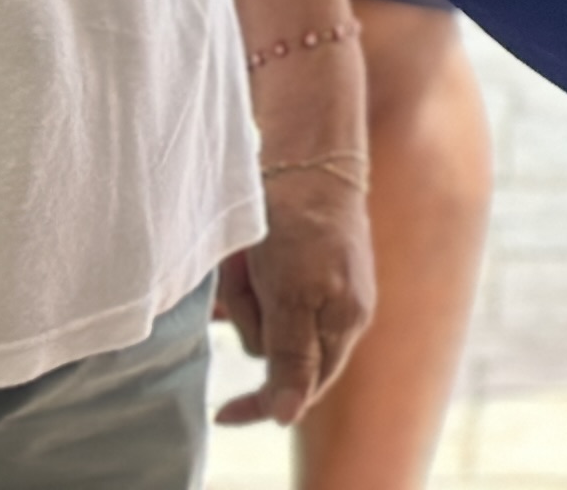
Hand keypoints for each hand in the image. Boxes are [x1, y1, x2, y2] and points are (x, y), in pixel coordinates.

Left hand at [213, 159, 375, 425]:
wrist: (308, 150)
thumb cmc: (301, 221)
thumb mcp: (291, 296)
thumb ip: (291, 358)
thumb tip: (289, 417)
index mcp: (346, 324)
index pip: (304, 388)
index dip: (262, 403)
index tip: (221, 413)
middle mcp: (341, 309)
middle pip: (278, 351)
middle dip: (252, 321)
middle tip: (244, 281)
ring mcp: (325, 283)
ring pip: (266, 318)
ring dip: (245, 293)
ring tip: (245, 256)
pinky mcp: (307, 258)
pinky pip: (266, 290)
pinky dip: (246, 278)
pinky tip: (242, 255)